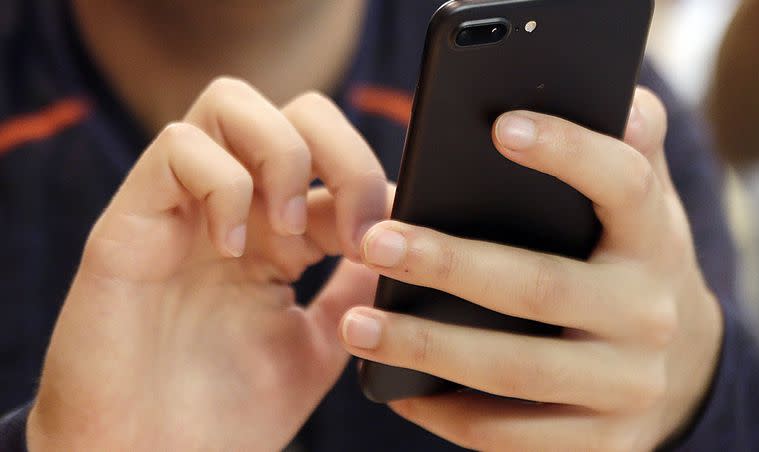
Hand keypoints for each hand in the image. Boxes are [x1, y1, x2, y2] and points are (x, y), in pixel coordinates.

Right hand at [27, 78, 389, 450]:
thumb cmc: (227, 415)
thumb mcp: (318, 346)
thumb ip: (354, 292)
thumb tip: (402, 243)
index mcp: (277, 235)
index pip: (335, 163)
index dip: (373, 186)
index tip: (394, 241)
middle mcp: (233, 209)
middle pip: (295, 110)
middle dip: (344, 153)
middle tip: (354, 231)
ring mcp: (181, 209)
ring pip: (233, 102)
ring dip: (283, 157)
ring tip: (290, 233)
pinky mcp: (130, 220)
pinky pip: (178, 147)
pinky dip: (223, 184)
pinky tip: (234, 247)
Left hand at [340, 88, 722, 450]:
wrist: (682, 363)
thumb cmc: (630, 260)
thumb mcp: (640, 205)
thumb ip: (627, 150)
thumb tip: (619, 99)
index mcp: (654, 239)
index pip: (623, 184)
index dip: (567, 153)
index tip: (498, 127)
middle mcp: (648, 315)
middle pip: (541, 287)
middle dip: (451, 265)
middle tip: (377, 244)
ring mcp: (627, 387)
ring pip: (516, 372)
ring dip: (429, 349)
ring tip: (356, 325)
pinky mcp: (603, 443)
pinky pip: (511, 436)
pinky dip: (449, 415)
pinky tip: (399, 389)